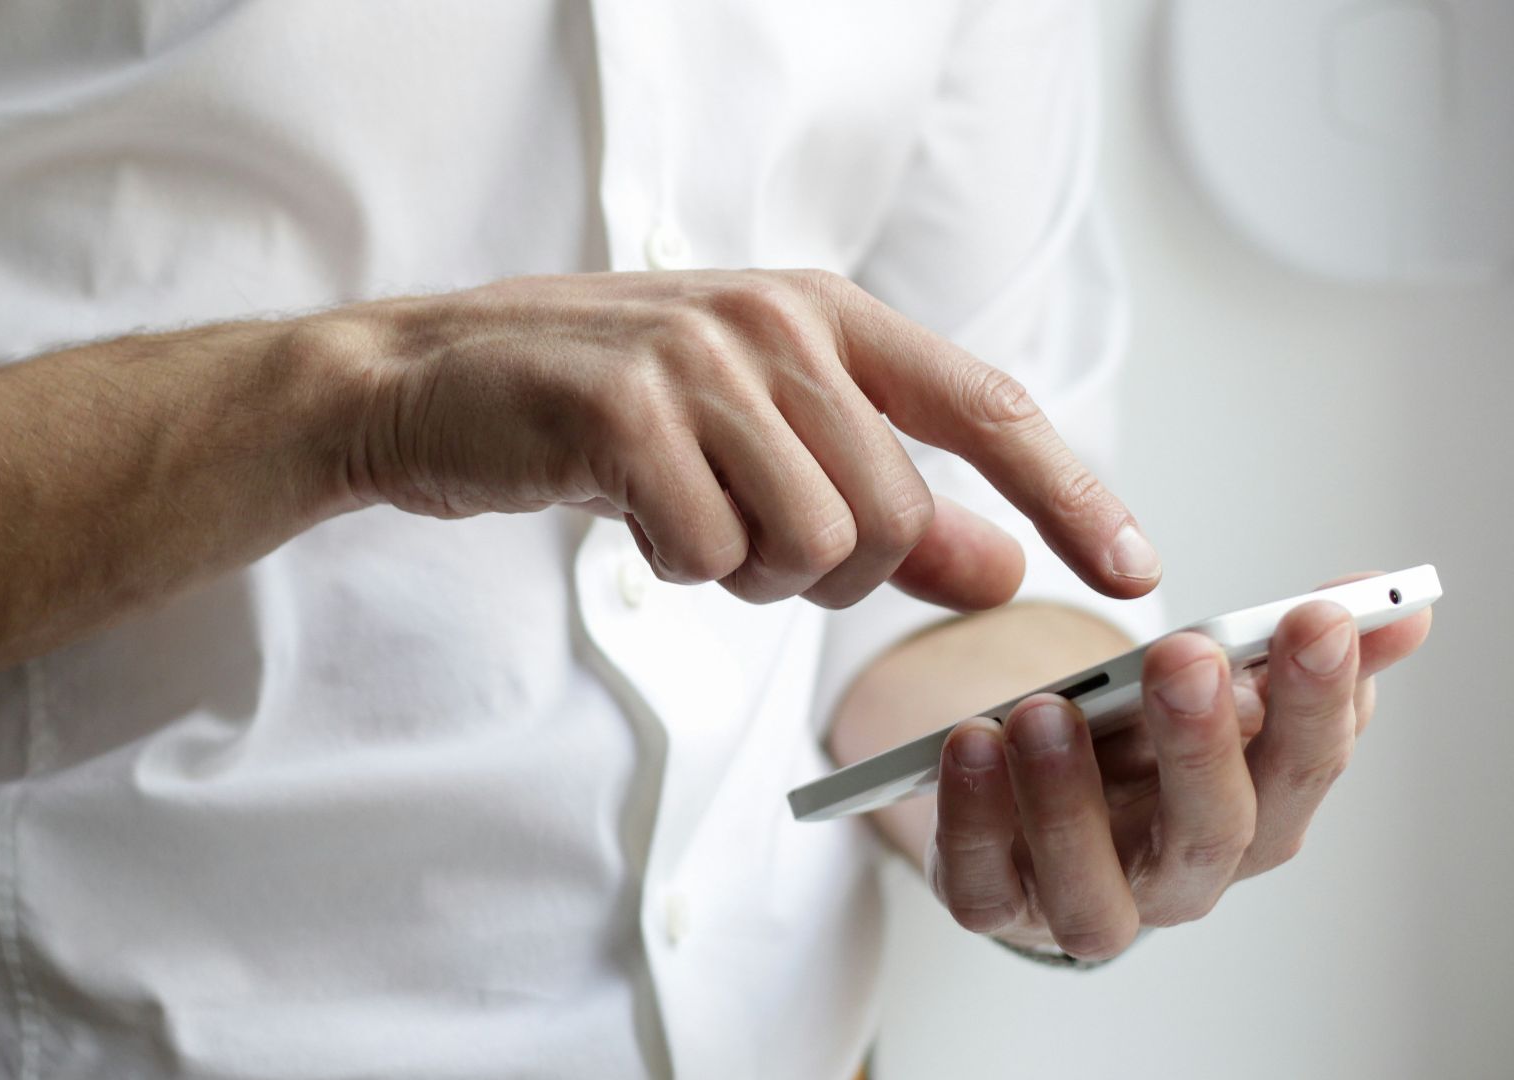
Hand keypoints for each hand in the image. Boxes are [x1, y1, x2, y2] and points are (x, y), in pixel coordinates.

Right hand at [323, 270, 1160, 609]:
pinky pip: (709, 554)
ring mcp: (698, 359)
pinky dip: (676, 568)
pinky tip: (628, 513)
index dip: (1070, 493)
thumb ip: (885, 502)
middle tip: (745, 541)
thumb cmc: (601, 410)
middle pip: (891, 514)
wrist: (430, 381)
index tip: (1134, 570)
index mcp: (824, 313)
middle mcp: (776, 321)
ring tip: (683, 517)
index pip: (987, 407)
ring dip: (747, 572)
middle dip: (829, 571)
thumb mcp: (756, 440)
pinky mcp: (623, 411)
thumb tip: (1001, 568)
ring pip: (810, 543)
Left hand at [925, 574, 1434, 958]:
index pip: (1305, 768)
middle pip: (1211, 834)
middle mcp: (1179, 877)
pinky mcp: (996, 905)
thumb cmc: (1137, 749)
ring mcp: (1084, 901)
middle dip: (1202, 744)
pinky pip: (981, 886)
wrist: (1034, 804)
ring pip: (1093, 888)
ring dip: (1069, 799)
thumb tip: (1399, 606)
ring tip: (1045, 710)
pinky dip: (972, 821)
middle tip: (1185, 657)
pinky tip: (969, 743)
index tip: (1315, 617)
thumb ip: (1291, 650)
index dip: (1318, 699)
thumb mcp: (1212, 690)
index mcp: (1253, 816)